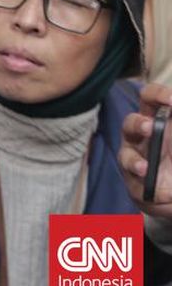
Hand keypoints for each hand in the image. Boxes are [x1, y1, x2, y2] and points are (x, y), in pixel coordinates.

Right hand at [119, 83, 171, 219]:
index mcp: (159, 120)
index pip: (150, 98)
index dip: (158, 95)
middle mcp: (143, 138)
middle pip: (130, 123)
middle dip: (138, 125)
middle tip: (149, 128)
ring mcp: (137, 161)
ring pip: (126, 156)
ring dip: (134, 161)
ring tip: (144, 169)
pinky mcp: (135, 184)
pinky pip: (134, 184)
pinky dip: (143, 188)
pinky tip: (155, 189)